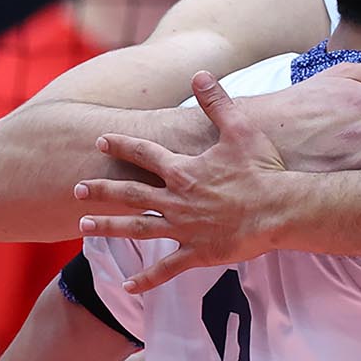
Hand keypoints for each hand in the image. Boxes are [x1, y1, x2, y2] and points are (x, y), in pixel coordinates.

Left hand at [74, 72, 298, 290]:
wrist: (282, 210)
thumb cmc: (264, 171)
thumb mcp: (241, 131)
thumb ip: (217, 103)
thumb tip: (200, 74)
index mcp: (183, 171)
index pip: (144, 154)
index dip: (122, 145)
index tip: (101, 141)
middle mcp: (176, 200)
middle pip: (129, 194)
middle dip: (101, 190)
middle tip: (78, 188)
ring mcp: (184, 228)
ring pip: (137, 229)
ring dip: (108, 228)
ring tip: (83, 226)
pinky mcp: (198, 253)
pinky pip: (166, 269)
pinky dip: (146, 279)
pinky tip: (126, 286)